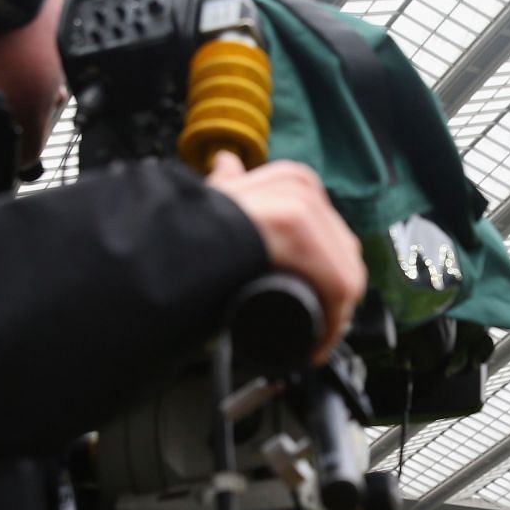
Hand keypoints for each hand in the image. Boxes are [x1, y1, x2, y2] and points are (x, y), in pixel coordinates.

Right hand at [207, 152, 366, 364]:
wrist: (164, 245)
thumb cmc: (191, 232)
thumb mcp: (218, 199)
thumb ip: (226, 181)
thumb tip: (226, 164)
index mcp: (293, 180)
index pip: (333, 236)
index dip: (328, 276)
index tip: (316, 308)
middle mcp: (302, 187)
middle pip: (343, 255)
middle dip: (334, 299)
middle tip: (313, 332)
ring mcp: (301, 206)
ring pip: (344, 273)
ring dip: (333, 317)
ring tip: (311, 343)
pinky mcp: (297, 231)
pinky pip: (338, 284)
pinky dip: (330, 322)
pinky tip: (314, 344)